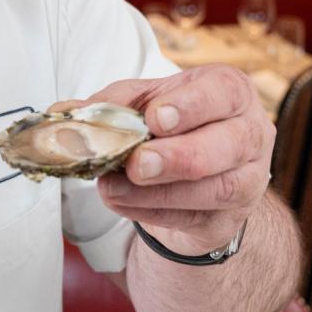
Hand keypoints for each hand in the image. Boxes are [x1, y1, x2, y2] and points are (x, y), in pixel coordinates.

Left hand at [50, 65, 274, 255]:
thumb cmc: (172, 126)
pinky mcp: (228, 219)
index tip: (155, 118)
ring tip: (114, 186)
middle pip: (226, 146)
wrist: (196, 175)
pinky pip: (193, 217)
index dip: (190, 106)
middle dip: (176, 156)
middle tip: (137, 163)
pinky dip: (151, 211)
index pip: (222, 93)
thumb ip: (109, 105)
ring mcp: (247, 181)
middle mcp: (250, 134)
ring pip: (215, 188)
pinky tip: (121, 201)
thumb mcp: (143, 103)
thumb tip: (61, 113)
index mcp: (230, 92)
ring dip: (158, 192)